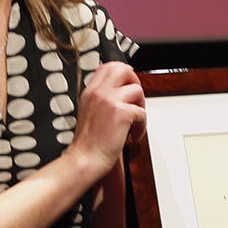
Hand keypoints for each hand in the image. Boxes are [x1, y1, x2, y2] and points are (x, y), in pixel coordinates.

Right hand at [68, 61, 144, 175]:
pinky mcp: (121, 113)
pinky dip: (142, 126)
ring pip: (137, 89)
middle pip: (123, 69)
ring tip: (134, 121)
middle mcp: (99, 93)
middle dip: (134, 82)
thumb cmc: (88, 144)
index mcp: (90, 92)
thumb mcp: (89, 113)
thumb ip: (102, 100)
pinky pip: (142, 112)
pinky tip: (133, 136)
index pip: (108, 67)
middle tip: (135, 100)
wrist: (85, 160)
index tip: (127, 87)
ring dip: (141, 106)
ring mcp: (110, 101)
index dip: (123, 74)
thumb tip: (121, 94)